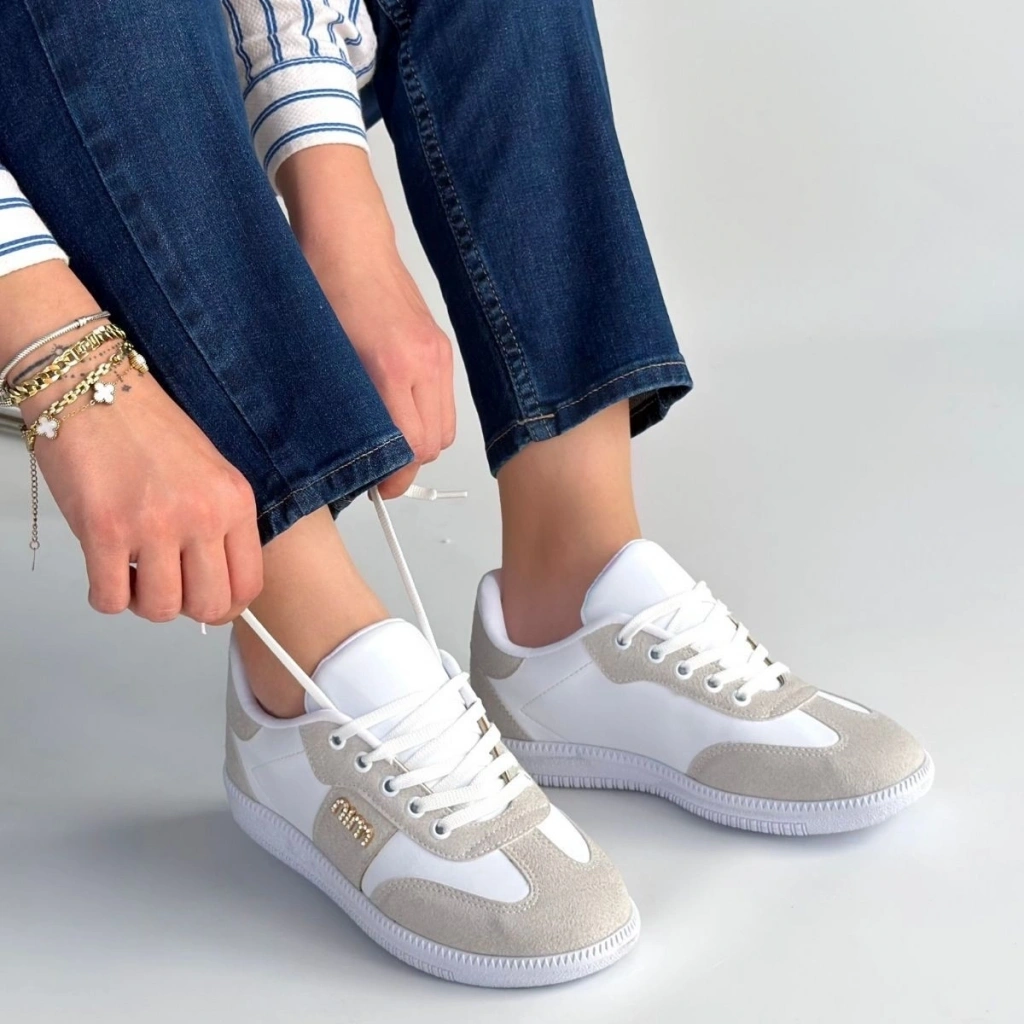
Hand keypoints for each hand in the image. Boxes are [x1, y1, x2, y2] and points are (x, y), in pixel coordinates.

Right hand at [1, 263, 263, 623]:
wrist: (90, 387)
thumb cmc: (145, 426)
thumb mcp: (209, 472)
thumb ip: (219, 524)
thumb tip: (219, 580)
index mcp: (234, 500)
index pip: (249, 583)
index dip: (227, 603)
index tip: (209, 600)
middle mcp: (201, 515)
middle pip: (208, 606)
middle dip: (185, 607)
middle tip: (167, 588)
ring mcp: (154, 525)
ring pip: (160, 610)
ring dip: (142, 602)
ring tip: (133, 575)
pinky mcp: (104, 531)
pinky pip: (111, 599)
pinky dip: (106, 596)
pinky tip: (106, 572)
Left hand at [277, 148, 455, 497]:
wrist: (348, 238)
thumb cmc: (322, 287)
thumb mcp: (320, 357)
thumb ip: (341, 409)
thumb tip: (346, 455)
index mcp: (391, 367)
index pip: (413, 449)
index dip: (396, 478)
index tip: (377, 487)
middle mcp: (424, 362)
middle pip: (435, 444)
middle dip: (410, 464)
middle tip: (379, 469)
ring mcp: (439, 354)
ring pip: (446, 426)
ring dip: (422, 442)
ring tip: (389, 440)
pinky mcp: (442, 346)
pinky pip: (445, 400)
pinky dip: (428, 415)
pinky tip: (399, 409)